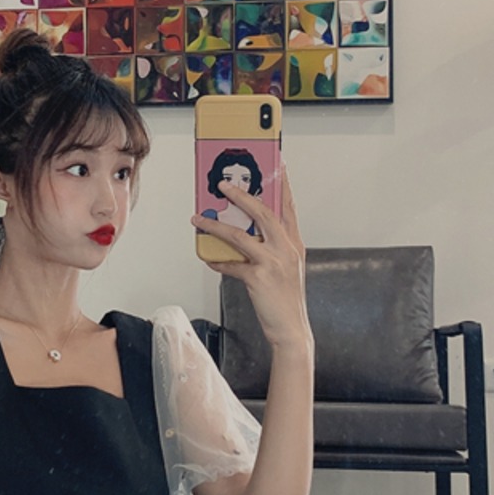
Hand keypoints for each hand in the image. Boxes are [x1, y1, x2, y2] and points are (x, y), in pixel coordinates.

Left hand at [192, 162, 310, 350]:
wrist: (291, 329)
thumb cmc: (286, 300)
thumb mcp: (286, 268)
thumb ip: (272, 249)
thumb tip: (248, 236)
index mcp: (294, 243)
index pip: (288, 207)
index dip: (282, 185)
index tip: (277, 166)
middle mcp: (286, 248)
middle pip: (263, 213)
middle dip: (242, 196)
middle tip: (223, 185)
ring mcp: (273, 262)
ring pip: (240, 236)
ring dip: (216, 226)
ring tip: (198, 219)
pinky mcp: (259, 278)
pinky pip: (232, 265)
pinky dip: (218, 262)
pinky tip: (207, 258)